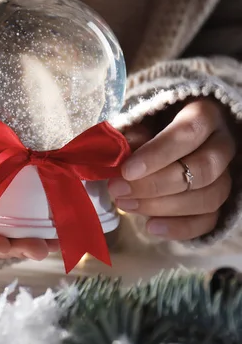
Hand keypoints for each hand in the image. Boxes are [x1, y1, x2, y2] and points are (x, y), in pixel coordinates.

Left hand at [109, 99, 235, 239]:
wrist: (163, 143)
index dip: (158, 153)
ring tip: (126, 204)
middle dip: (156, 184)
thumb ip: (130, 136)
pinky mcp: (219, 202)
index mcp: (203, 115)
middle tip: (119, 190)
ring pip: (209, 197)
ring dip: (163, 207)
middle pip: (202, 169)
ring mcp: (225, 175)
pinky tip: (151, 227)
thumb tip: (118, 156)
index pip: (189, 132)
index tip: (127, 170)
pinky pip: (209, 221)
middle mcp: (222, 144)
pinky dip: (180, 228)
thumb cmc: (148, 129)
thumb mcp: (137, 123)